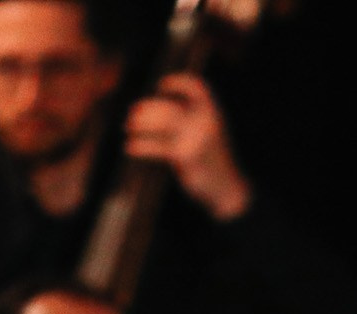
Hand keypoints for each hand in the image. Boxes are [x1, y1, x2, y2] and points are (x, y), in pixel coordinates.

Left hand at [124, 74, 251, 221]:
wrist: (228, 188)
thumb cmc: (213, 161)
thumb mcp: (209, 134)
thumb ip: (192, 120)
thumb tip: (157, 109)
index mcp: (213, 113)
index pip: (197, 88)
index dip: (178, 82)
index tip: (161, 85)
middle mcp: (205, 122)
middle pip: (170, 107)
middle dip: (148, 109)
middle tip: (132, 114)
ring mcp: (196, 138)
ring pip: (163, 122)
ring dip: (141, 124)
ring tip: (128, 127)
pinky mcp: (186, 157)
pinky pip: (157, 147)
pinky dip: (141, 146)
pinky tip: (130, 148)